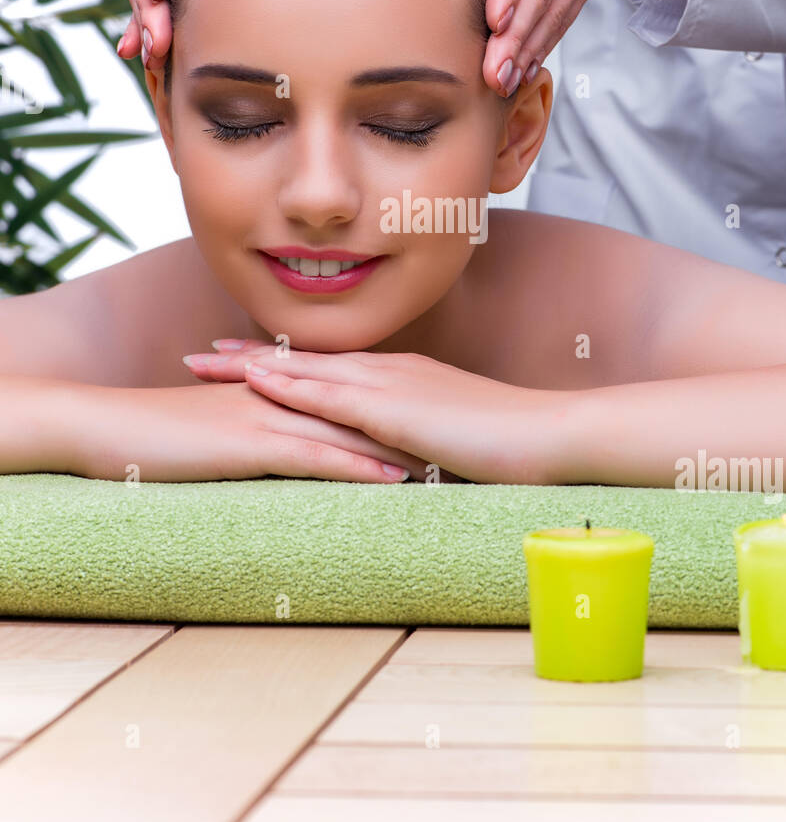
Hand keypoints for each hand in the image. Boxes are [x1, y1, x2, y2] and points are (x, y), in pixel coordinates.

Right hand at [69, 378, 426, 482]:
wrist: (101, 426)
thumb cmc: (151, 434)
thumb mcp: (213, 431)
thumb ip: (251, 433)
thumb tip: (281, 452)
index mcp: (274, 393)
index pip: (345, 398)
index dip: (392, 411)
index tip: (437, 424)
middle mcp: (279, 398)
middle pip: (360, 409)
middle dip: (411, 425)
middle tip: (462, 440)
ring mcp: (268, 417)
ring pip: (349, 430)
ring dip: (401, 446)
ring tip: (452, 462)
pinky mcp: (251, 443)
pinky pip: (315, 456)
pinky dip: (357, 466)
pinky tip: (393, 481)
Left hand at [182, 343, 571, 483]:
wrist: (548, 432)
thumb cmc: (511, 445)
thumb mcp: (452, 442)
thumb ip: (420, 447)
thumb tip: (396, 467)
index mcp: (402, 379)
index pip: (330, 368)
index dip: (284, 364)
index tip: (243, 362)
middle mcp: (390, 371)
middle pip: (306, 361)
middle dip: (250, 358)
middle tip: (201, 354)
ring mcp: (392, 384)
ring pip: (308, 370)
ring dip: (253, 367)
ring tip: (206, 363)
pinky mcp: (396, 408)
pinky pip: (333, 396)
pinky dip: (291, 387)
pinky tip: (257, 385)